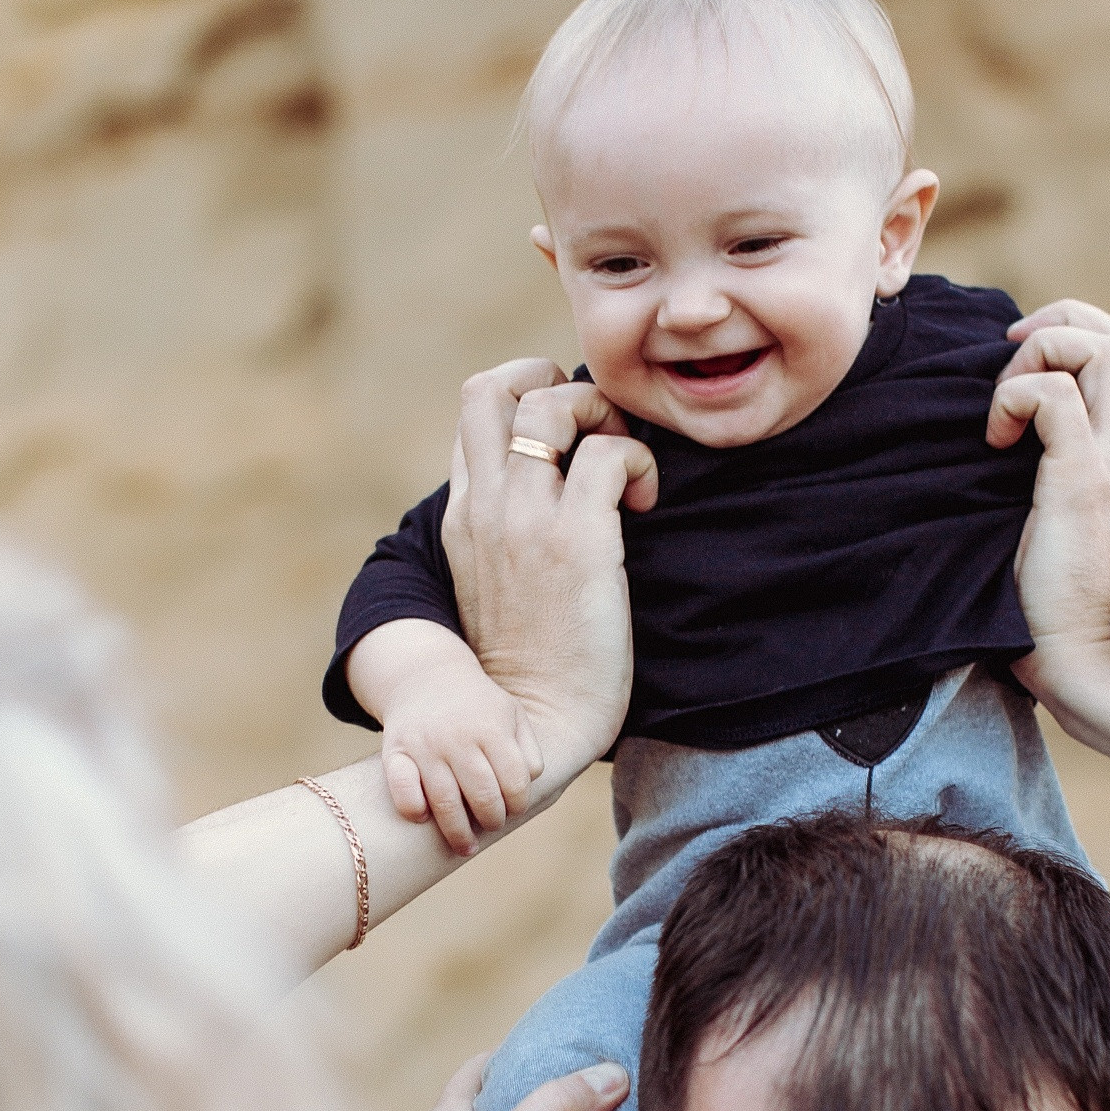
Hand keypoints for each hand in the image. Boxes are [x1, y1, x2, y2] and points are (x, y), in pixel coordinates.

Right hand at [380, 648, 545, 854]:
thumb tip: (529, 785)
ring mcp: (424, 746)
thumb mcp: (511, 714)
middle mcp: (458, 737)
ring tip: (465, 846)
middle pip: (482, 796)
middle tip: (491, 825)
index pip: (515, 782)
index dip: (518, 804)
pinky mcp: (394, 752)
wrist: (425, 677)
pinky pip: (401, 792)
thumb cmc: (477, 705)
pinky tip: (425, 818)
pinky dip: (414, 811)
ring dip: (457, 833)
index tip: (513, 810)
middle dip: (491, 820)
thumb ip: (529, 750)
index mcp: (492, 729)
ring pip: (444, 802)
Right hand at [441, 358, 658, 795]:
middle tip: (597, 427)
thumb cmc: (528, 669)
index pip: (475, 416)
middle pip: (493, 386)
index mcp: (462, 517)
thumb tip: (560, 498)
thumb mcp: (495, 588)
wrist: (532, 728)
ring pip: (553, 404)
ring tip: (628, 465)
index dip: (526, 402)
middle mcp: (485, 507)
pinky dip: (639, 461)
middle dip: (553, 382)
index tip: (570, 436)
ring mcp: (525, 520)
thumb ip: (509, 537)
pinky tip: (647, 503)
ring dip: (603, 415)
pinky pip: (610, 453)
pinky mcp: (576, 541)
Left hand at [991, 301, 1109, 704]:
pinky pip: (1051, 395)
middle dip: (1061, 326)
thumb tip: (1013, 456)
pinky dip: (1014, 395)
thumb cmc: (1063, 615)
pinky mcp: (1083, 483)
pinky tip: (994, 440)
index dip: (1077, 340)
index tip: (1022, 365)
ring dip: (1040, 355)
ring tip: (1002, 405)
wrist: (1091, 669)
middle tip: (1009, 359)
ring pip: (1100, 350)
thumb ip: (1061, 488)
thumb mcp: (1068, 533)